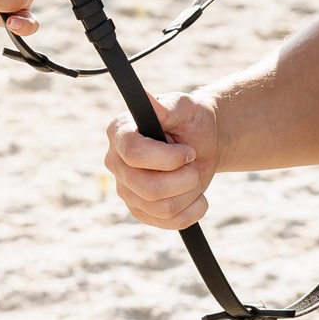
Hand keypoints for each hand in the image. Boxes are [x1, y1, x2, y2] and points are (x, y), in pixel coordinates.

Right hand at [104, 91, 221, 230]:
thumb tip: (146, 97)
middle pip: (148, 187)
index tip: (188, 152)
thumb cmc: (191, 120)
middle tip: (194, 163)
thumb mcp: (185, 107)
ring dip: (190, 192)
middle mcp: (115, 162)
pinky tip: (198, 197)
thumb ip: (166, 106)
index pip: (133, 153)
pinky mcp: (140, 210)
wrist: (203, 143)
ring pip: (160, 207)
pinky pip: (168, 222)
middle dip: (183, 179)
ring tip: (194, 174)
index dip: (166, 158)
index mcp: (120, 132)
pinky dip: (192, 212)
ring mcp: (125, 189)